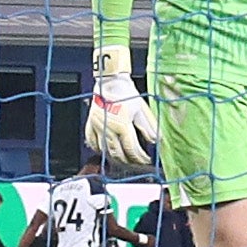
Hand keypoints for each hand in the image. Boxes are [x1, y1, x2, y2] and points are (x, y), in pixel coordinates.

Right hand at [83, 46, 156, 169]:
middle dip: (129, 162)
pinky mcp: (90, 124)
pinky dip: (99, 150)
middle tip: (137, 163)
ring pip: (104, 151)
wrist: (110, 82)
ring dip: (115, 159)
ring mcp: (97, 127)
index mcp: (122, 125)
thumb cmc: (125, 93)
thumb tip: (156, 140)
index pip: (132, 150)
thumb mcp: (141, 109)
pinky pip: (92, 142)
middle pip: (118, 154)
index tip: (146, 160)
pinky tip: (105, 151)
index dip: (141, 158)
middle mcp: (108, 128)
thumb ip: (149, 127)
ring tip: (124, 161)